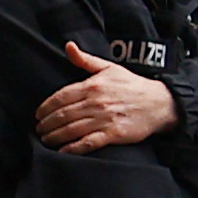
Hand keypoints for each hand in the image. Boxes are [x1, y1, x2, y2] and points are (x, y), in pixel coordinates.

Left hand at [40, 40, 179, 152]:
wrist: (159, 103)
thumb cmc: (133, 85)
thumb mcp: (109, 67)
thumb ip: (86, 60)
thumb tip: (69, 46)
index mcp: (92, 85)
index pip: (61, 97)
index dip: (46, 107)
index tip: (38, 114)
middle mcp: (96, 102)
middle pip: (62, 115)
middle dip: (46, 124)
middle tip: (39, 130)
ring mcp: (104, 119)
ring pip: (71, 129)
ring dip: (54, 136)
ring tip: (46, 140)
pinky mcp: (112, 134)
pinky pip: (87, 143)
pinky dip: (72, 148)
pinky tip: (62, 151)